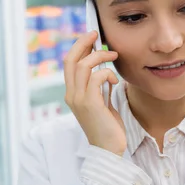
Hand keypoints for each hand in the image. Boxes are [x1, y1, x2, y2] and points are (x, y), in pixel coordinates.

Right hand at [64, 31, 126, 155]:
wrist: (109, 150)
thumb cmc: (108, 127)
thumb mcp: (102, 102)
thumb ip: (99, 87)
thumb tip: (103, 69)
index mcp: (72, 94)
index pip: (69, 64)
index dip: (78, 47)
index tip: (91, 37)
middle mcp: (71, 95)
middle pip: (71, 60)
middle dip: (83, 43)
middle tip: (96, 34)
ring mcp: (79, 100)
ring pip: (83, 65)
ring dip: (100, 56)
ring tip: (113, 56)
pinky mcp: (90, 104)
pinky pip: (97, 77)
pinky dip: (107, 74)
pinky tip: (115, 81)